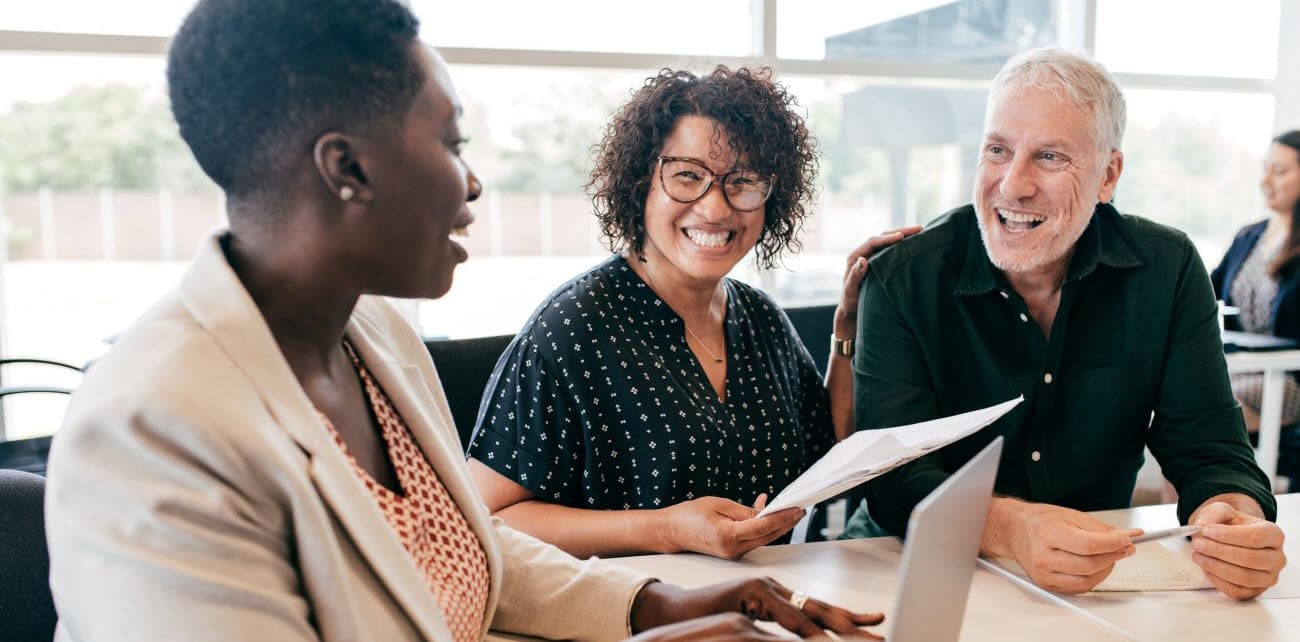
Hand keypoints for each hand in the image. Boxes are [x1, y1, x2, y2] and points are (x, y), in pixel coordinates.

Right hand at [630, 578, 884, 639]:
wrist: (672, 611)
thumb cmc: (708, 621)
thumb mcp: (749, 628)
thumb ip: (773, 630)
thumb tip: (802, 637)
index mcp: (777, 598)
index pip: (819, 610)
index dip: (848, 619)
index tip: (873, 625)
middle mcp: (774, 589)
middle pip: (822, 609)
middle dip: (854, 624)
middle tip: (880, 634)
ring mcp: (763, 589)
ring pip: (809, 613)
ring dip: (838, 630)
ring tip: (862, 639)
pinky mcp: (749, 594)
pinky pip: (784, 617)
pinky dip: (805, 630)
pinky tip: (821, 639)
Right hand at [661, 495, 803, 559]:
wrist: (671, 532)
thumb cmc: (690, 515)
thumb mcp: (718, 504)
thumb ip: (744, 511)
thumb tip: (766, 512)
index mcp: (727, 536)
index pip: (763, 526)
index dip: (783, 517)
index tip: (797, 508)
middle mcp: (733, 549)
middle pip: (768, 536)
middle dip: (786, 523)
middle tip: (800, 509)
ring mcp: (733, 554)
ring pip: (763, 539)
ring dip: (777, 525)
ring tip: (789, 510)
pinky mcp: (733, 553)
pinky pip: (754, 539)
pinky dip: (763, 528)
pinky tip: (765, 513)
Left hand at [832, 226, 921, 339]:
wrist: (852, 310)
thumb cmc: (851, 302)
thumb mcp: (850, 291)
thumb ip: (854, 277)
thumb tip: (862, 260)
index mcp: (855, 257)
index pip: (873, 242)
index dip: (887, 238)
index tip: (901, 236)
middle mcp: (864, 254)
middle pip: (883, 237)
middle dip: (900, 232)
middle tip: (919, 229)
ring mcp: (872, 257)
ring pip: (889, 242)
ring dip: (904, 236)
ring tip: (921, 232)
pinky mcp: (880, 263)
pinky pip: (892, 250)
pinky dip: (903, 246)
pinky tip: (915, 244)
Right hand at [988, 499, 1137, 593]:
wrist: (1015, 530)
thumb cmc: (1040, 521)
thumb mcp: (1071, 515)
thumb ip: (1100, 528)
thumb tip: (1127, 537)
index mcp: (1048, 533)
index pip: (1088, 545)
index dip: (1113, 544)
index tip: (1126, 540)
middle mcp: (1043, 556)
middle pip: (1089, 565)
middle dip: (1113, 556)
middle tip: (1124, 548)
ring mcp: (1043, 573)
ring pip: (1087, 581)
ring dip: (1106, 570)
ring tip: (1110, 557)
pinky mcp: (1046, 585)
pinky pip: (1078, 588)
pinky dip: (1093, 579)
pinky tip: (1096, 567)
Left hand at [1188, 500, 1286, 599]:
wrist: (1232, 539)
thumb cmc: (1231, 526)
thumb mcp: (1223, 511)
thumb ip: (1214, 514)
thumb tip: (1202, 527)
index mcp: (1274, 535)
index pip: (1255, 537)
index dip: (1227, 535)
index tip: (1206, 530)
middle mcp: (1277, 558)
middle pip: (1250, 558)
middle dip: (1218, 551)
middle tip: (1198, 544)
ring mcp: (1268, 577)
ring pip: (1244, 577)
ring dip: (1216, 566)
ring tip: (1198, 555)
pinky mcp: (1255, 591)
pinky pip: (1236, 591)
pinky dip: (1217, 580)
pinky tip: (1206, 568)